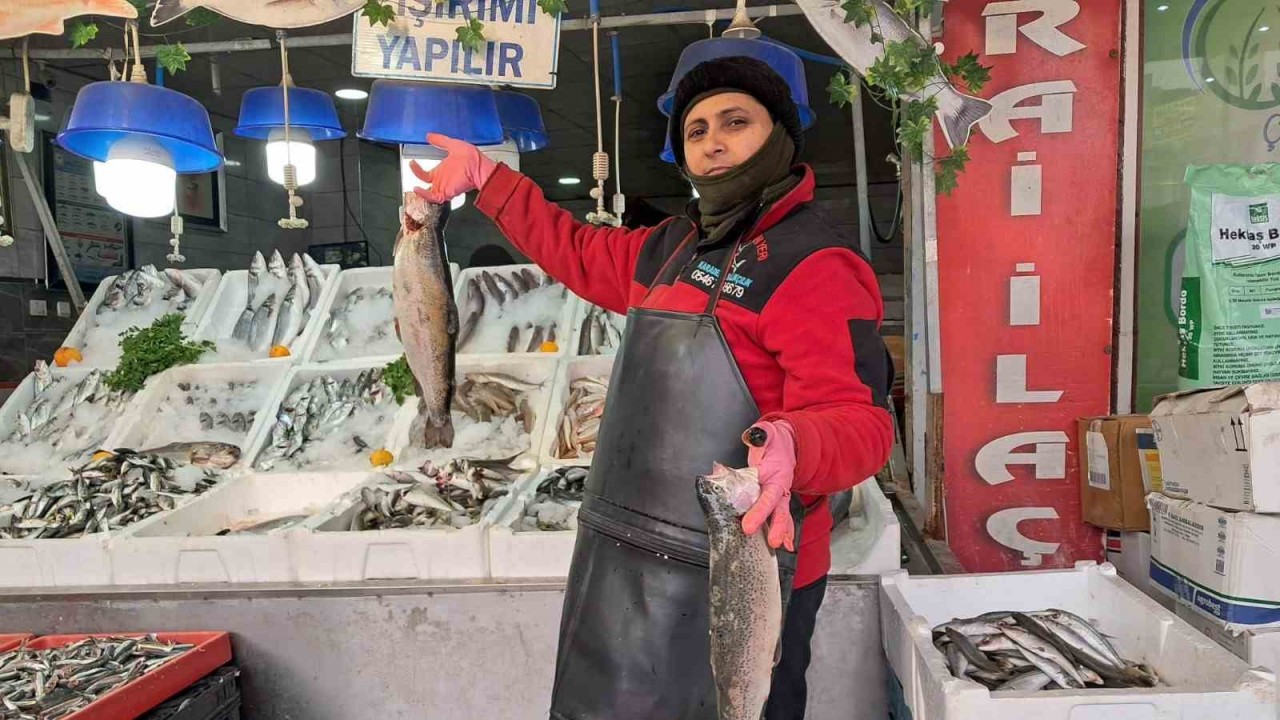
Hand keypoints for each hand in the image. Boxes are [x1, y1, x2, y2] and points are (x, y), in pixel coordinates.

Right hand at [410, 133, 497, 203]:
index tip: (412, 162)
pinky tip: (417, 189)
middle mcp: (442, 180)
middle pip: (427, 185)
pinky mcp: (446, 192)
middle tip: (411, 169)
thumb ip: (440, 141)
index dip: (417, 169)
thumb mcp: (452, 145)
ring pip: (428, 194)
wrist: (479, 167)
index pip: (426, 174)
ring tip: (413, 187)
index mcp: (443, 171)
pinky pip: (433, 197)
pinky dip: (424, 195)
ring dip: (420, 192)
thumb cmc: (472, 158)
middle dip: (418, 181)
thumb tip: (430, 136)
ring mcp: (444, 187)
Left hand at [741, 420, 795, 551]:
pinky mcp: (778, 499)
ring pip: (781, 514)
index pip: (767, 494)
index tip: (749, 525)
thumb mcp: (767, 434)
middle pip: (778, 508)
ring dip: (781, 530)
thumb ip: (760, 436)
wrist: (789, 444)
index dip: (759, 509)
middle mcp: (780, 486)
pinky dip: (786, 530)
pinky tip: (787, 544)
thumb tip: (752, 437)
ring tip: (777, 545)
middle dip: (776, 525)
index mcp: (777, 473)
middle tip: (771, 542)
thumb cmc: (774, 441)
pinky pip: (783, 516)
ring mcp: (780, 494)